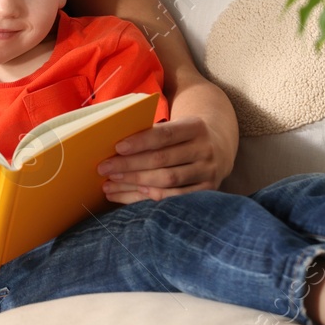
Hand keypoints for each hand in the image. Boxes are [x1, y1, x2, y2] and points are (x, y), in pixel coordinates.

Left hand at [97, 83, 236, 203]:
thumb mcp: (176, 126)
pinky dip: (147, 198)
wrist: (219, 147)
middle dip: (130, 166)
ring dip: (134, 184)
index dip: (140, 141)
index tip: (117, 147)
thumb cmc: (184, 135)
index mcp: (195, 127)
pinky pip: (173, 198)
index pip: (165, 135)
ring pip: (167, 181)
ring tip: (109, 185)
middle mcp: (205, 150)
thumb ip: (153, 132)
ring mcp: (208, 172)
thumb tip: (115, 146)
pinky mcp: (207, 191)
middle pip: (162, 160)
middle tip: (104, 169)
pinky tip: (127, 195)